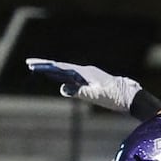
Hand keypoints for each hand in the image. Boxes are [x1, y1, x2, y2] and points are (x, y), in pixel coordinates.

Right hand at [24, 58, 142, 114]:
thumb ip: (79, 92)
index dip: (46, 65)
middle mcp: (85, 71)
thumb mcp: (96, 95)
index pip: (61, 67)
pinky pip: (71, 78)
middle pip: (61, 67)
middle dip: (45, 66)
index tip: (33, 64)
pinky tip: (56, 78)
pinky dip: (61, 77)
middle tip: (30, 63)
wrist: (131, 97)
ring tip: (37, 69)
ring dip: (52, 70)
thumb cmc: (115, 96)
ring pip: (66, 72)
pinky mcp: (90, 82)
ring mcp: (87, 76)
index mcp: (85, 72)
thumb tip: (62, 88)